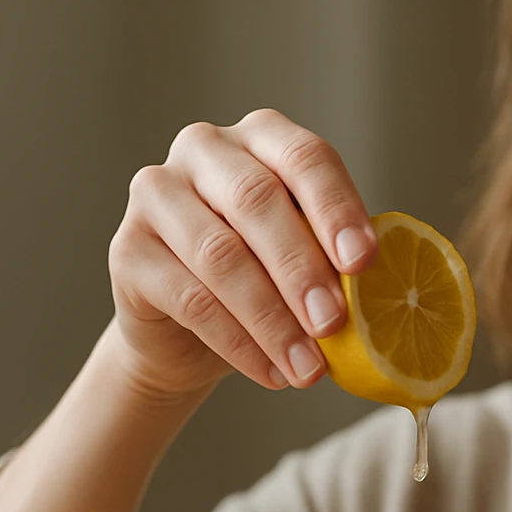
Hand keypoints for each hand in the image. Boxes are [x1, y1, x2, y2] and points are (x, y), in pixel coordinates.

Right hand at [107, 108, 377, 398]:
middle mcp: (204, 150)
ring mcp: (156, 194)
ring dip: (272, 320)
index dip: (336, 209)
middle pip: (257, 202)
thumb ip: (337, 258)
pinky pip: (189, 299)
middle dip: (302, 270)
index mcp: (262, 138)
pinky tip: (274, 374)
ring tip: (310, 369)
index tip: (364, 264)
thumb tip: (385, 289)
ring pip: (220, 256)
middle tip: (336, 326)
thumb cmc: (267, 281)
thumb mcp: (309, 259)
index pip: (304, 157)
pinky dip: (238, 343)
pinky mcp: (126, 249)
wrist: (188, 331)